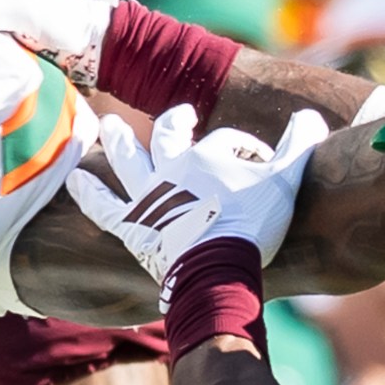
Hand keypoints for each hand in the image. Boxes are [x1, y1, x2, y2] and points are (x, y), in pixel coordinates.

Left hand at [66, 104, 325, 286]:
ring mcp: (148, 197)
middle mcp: (172, 169)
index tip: (261, 168)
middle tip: (179, 116)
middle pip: (168, 136)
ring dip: (118, 141)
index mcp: (207, 156)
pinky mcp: (133, 228)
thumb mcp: (287, 179)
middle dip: (175, 123)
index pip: (226, 143)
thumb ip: (300, 145)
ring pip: (128, 161)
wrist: (217, 269)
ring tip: (107, 127)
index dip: (246, 152)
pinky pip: (104, 207)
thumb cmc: (254, 225)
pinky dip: (89, 193)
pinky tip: (74, 179)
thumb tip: (311, 115)